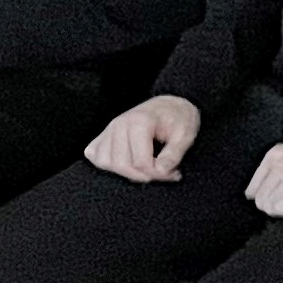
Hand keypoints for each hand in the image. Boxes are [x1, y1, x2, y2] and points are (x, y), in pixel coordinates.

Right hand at [87, 94, 201, 182]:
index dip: (158, 174)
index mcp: (139, 121)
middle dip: (144, 176)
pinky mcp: (103, 136)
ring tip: (148, 168)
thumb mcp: (185, 135)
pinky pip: (96, 157)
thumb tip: (161, 172)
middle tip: (164, 174)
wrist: (170, 106)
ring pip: (105, 162)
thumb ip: (173, 155)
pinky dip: (109, 165)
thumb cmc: (179, 119)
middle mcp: (119, 124)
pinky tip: (129, 164)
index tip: (174, 174)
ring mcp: (108, 129)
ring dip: (126, 172)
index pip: (141, 162)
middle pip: (121, 165)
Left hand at [247, 134, 282, 217]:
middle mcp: (281, 165)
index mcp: (276, 154)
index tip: (274, 200)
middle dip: (272, 206)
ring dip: (281, 210)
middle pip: (261, 199)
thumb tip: (259, 191)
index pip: (253, 187)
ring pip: (270, 206)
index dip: (263, 197)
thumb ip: (277, 166)